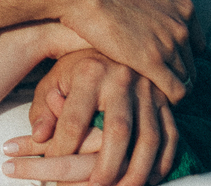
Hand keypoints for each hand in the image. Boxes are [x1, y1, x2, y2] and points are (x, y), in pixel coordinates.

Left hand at [3, 49, 178, 185]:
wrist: (109, 38)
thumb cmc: (76, 67)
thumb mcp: (53, 80)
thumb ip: (43, 109)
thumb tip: (40, 136)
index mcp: (89, 72)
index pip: (74, 120)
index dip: (62, 149)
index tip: (51, 169)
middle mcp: (122, 78)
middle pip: (117, 130)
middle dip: (107, 166)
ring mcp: (148, 88)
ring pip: (149, 136)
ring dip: (138, 170)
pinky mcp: (166, 98)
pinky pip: (170, 134)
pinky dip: (162, 161)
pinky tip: (150, 179)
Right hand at [56, 0, 195, 102]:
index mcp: (181, 3)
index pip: (194, 38)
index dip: (179, 48)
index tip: (163, 55)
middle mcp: (181, 24)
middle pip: (191, 60)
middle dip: (176, 69)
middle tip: (155, 78)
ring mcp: (169, 44)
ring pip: (185, 77)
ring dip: (170, 85)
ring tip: (150, 92)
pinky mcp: (152, 63)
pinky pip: (175, 91)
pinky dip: (166, 97)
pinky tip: (149, 98)